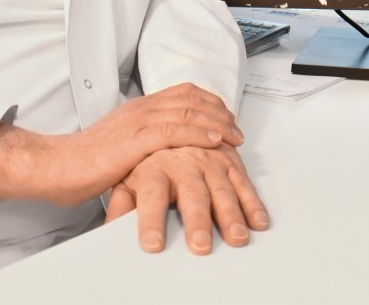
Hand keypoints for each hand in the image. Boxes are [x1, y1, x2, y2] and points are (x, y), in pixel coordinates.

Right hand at [0, 83, 243, 205]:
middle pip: (191, 99)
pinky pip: (175, 132)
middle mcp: (141, 109)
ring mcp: (138, 122)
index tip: (225, 115)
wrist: (54, 166)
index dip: (209, 102)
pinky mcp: (135, 141)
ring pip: (189, 113)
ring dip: (217, 123)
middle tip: (237, 127)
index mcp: (137, 108)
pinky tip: (215, 141)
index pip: (182, 93)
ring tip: (234, 136)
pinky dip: (200, 134)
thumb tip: (158, 151)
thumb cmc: (81, 162)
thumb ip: (139, 142)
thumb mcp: (117, 145)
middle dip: (219, 112)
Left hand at [105, 144, 269, 254]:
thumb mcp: (122, 181)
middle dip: (197, 220)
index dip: (150, 220)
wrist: (162, 122)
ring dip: (232, 212)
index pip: (150, 197)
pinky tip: (257, 217)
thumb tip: (110, 230)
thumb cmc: (142, 159)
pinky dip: (252, 197)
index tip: (153, 244)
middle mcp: (181, 161)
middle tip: (201, 246)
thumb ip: (121, 205)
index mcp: (152, 168)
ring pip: (222, 184)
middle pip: (191, 193)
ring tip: (239, 236)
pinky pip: (242, 175)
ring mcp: (207, 155)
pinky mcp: (226, 155)